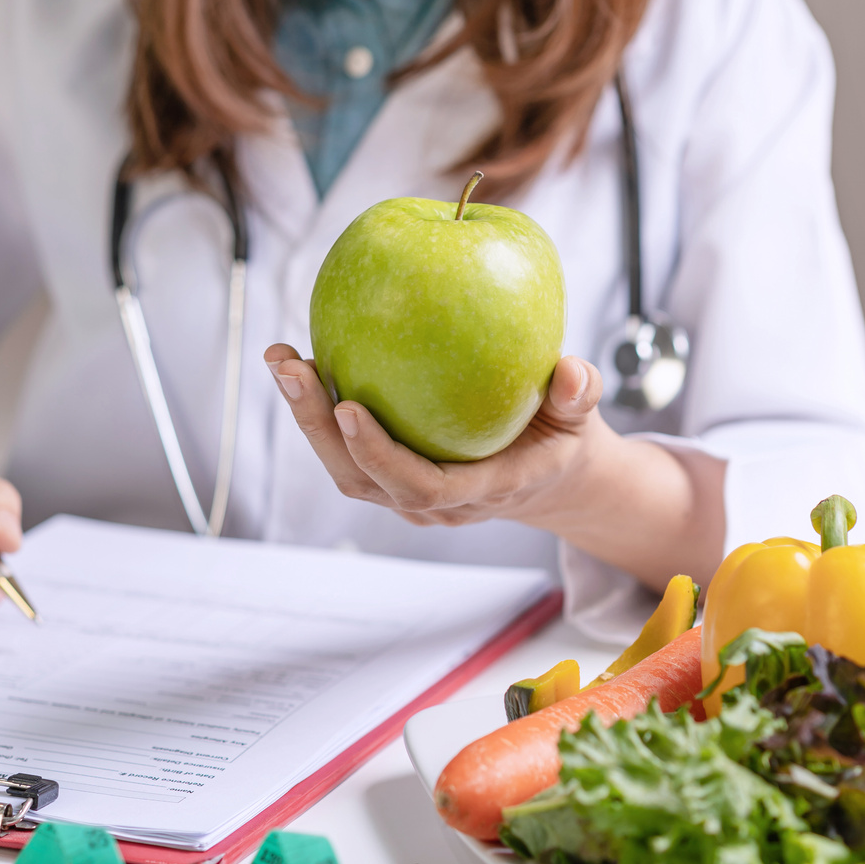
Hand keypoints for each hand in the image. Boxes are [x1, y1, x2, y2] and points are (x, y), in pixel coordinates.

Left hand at [263, 343, 609, 526]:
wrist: (550, 479)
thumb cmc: (563, 440)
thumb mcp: (582, 418)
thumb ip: (580, 395)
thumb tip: (573, 369)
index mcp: (479, 490)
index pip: (420, 485)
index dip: (379, 454)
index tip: (348, 406)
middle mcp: (432, 503)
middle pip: (362, 479)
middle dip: (318, 427)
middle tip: (292, 368)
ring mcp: (407, 493)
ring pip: (345, 468)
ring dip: (307, 417)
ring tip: (282, 360)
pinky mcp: (391, 476)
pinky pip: (347, 449)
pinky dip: (319, 410)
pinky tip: (302, 360)